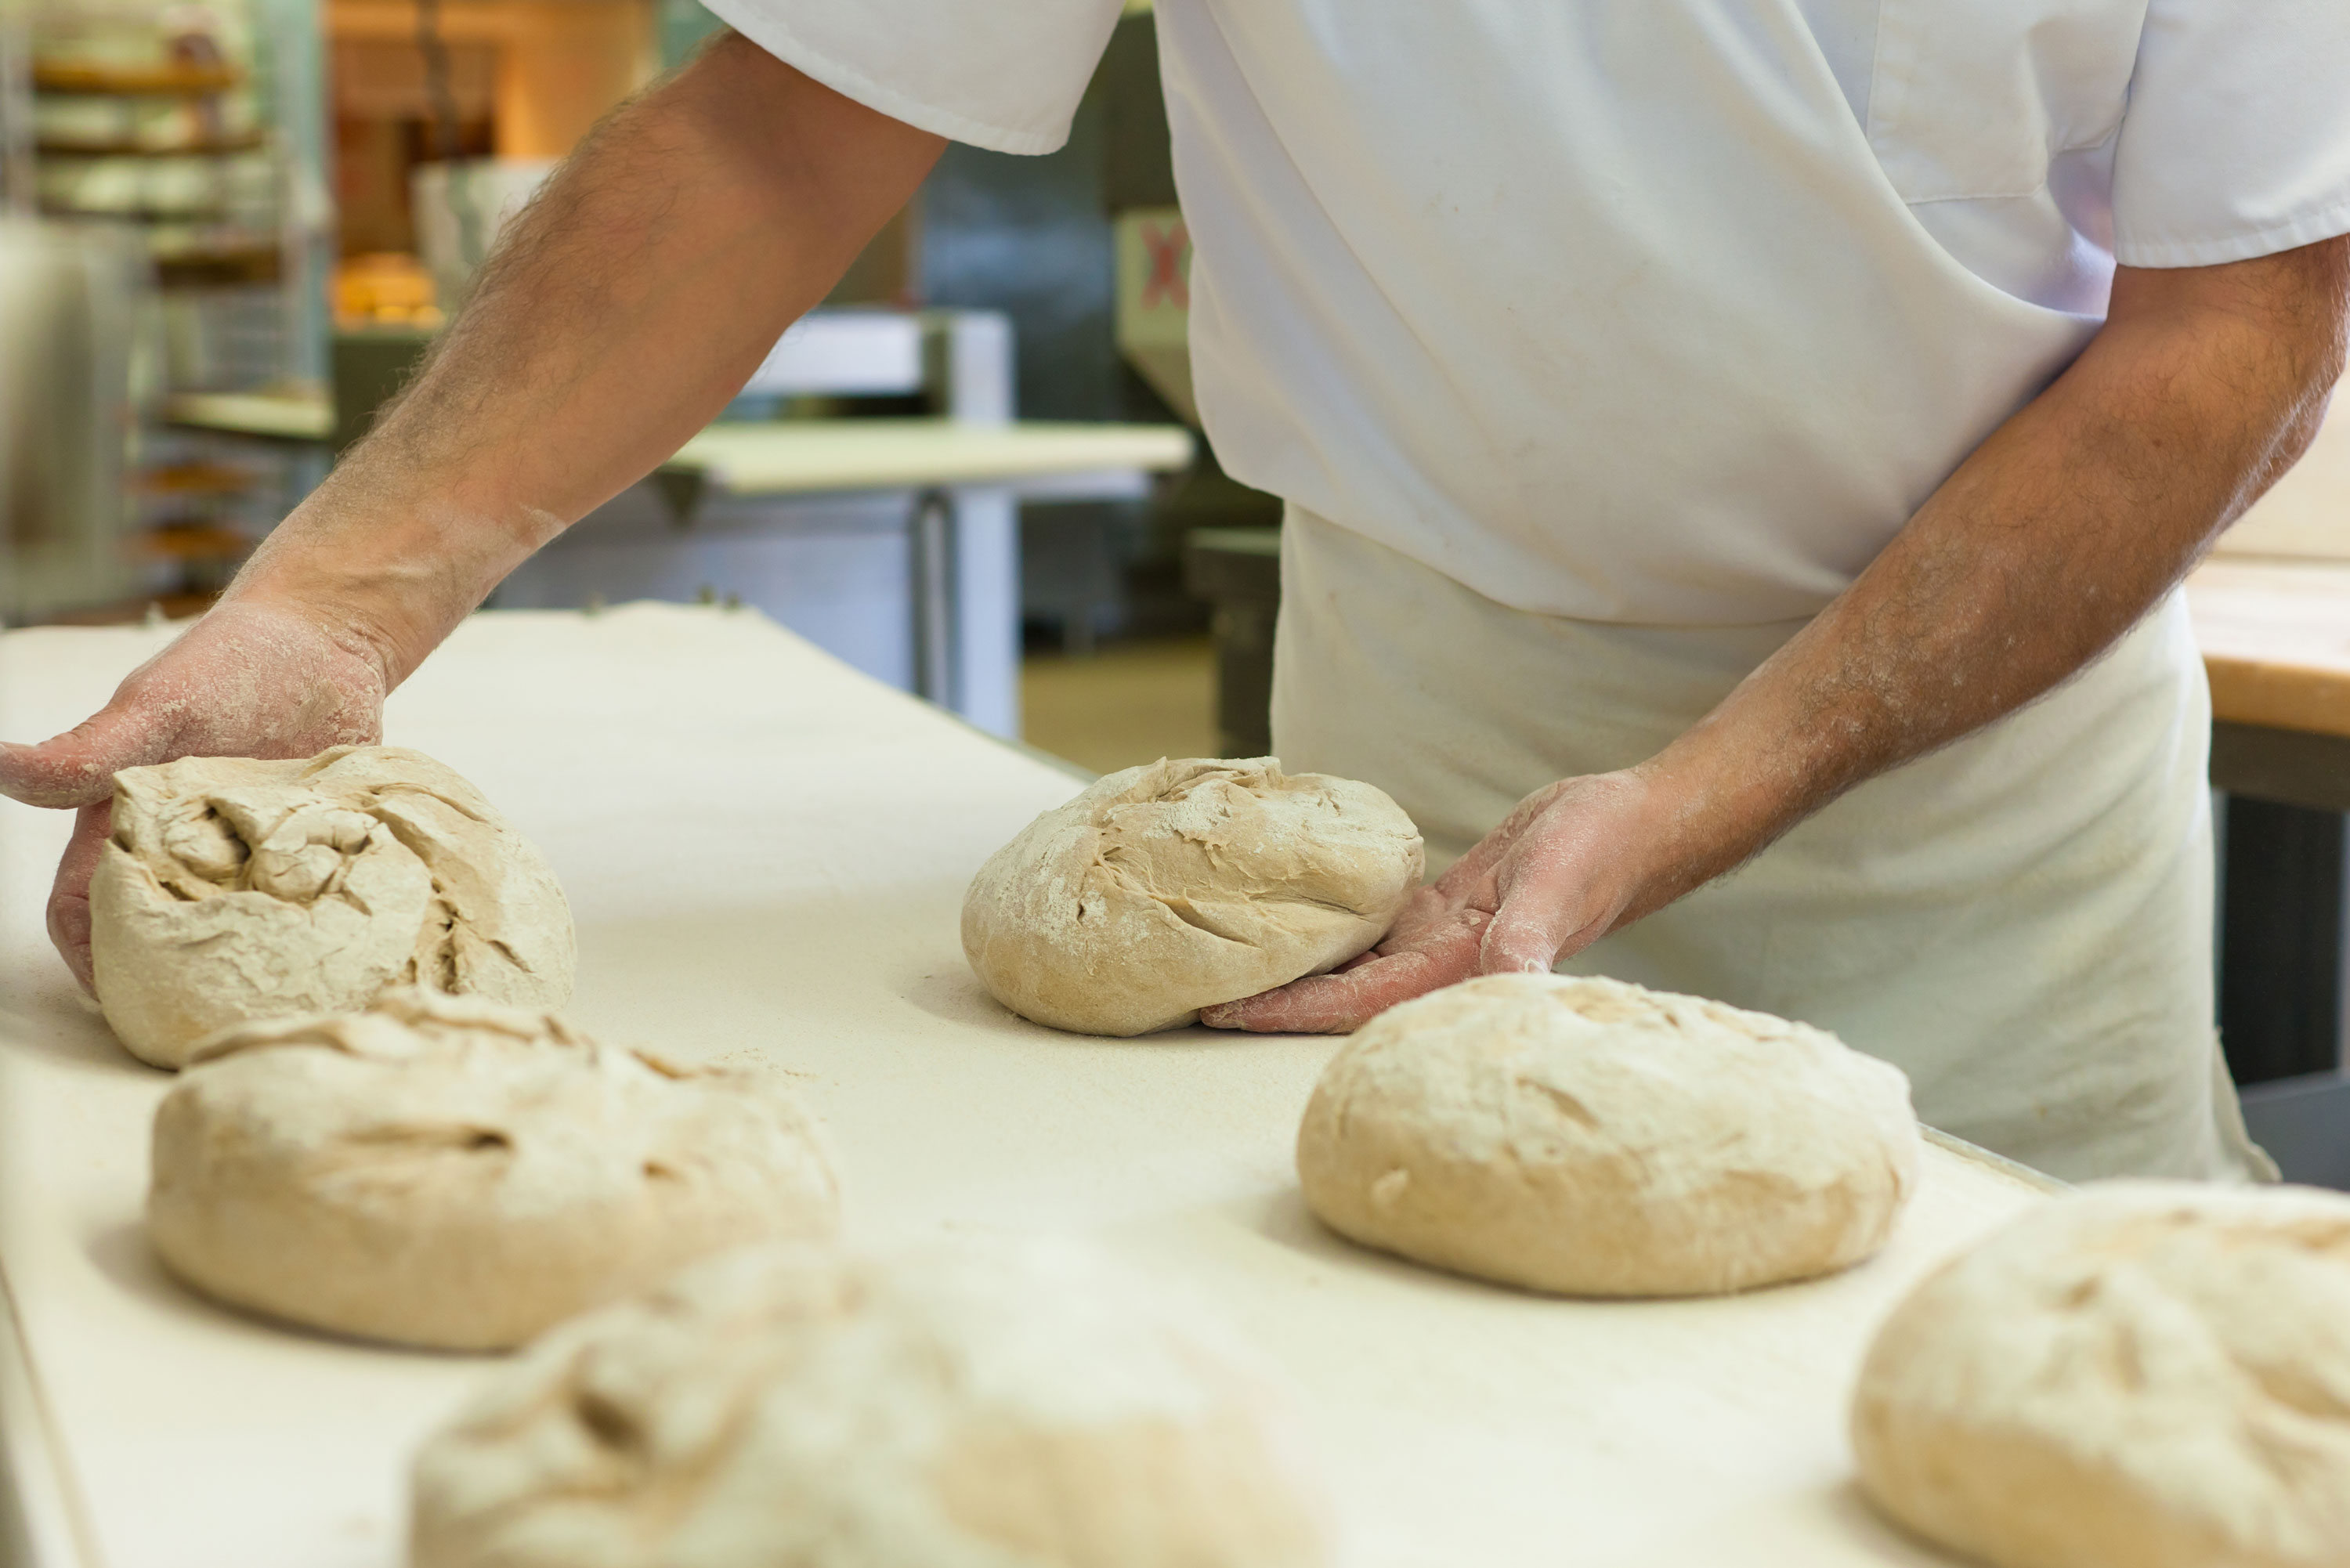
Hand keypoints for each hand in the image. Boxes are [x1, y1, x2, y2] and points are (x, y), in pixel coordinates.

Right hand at [0, 597, 388, 990]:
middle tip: (220, 1014)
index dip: (94, 959)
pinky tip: (345, 961)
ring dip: (255, 963)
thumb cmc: (230, 664)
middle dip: (180, 978)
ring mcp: (256, 856)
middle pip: (164, 938)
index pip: (89, 912)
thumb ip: (86, 753)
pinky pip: (317, 906)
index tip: (131, 998)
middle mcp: (190, 852)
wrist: (329, 640)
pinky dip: (323, 931)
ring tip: (284, 1000)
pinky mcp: (319, 853)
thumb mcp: (158, 709)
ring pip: (242, 932)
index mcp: (131, 825)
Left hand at [1201, 770, 1697, 1033]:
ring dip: (1293, 965)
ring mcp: (1440, 938)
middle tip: (1191, 994)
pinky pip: (1372, 922)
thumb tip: (1507, 978)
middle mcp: (1440, 964)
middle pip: (1335, 992)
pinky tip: (1287, 915)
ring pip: (1349, 960)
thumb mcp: (1557, 883)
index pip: (1352, 1003)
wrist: (1638, 822)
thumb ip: (1528, 936)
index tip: (1223, 1015)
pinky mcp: (1445, 908)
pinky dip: (1329, 923)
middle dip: (1268, 998)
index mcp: (1457, 970)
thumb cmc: (1603, 850)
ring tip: (1223, 960)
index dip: (1287, 1012)